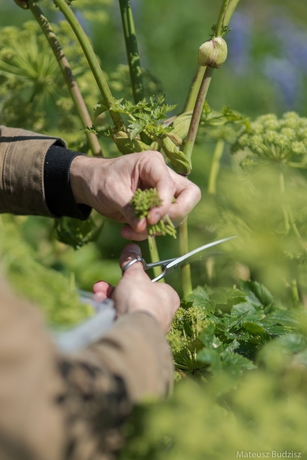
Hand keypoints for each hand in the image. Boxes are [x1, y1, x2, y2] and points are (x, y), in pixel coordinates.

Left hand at [70, 151, 200, 239]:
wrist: (90, 185)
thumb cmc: (100, 179)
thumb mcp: (112, 192)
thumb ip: (130, 209)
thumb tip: (144, 227)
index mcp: (153, 163)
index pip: (170, 185)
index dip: (164, 205)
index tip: (150, 220)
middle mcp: (163, 176)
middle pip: (189, 196)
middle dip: (175, 214)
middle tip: (153, 224)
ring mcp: (163, 192)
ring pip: (178, 213)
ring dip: (158, 227)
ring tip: (131, 230)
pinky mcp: (158, 207)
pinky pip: (163, 223)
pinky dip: (148, 232)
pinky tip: (128, 231)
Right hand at [92, 243, 179, 332]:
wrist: (131, 330)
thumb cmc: (140, 299)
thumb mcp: (134, 275)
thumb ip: (132, 262)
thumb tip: (132, 246)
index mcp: (168, 298)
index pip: (153, 285)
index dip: (136, 278)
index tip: (123, 273)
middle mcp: (161, 313)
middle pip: (134, 296)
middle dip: (114, 288)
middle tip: (101, 285)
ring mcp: (147, 326)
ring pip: (124, 308)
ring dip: (107, 299)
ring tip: (97, 294)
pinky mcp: (133, 336)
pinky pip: (119, 319)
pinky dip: (107, 312)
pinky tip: (97, 307)